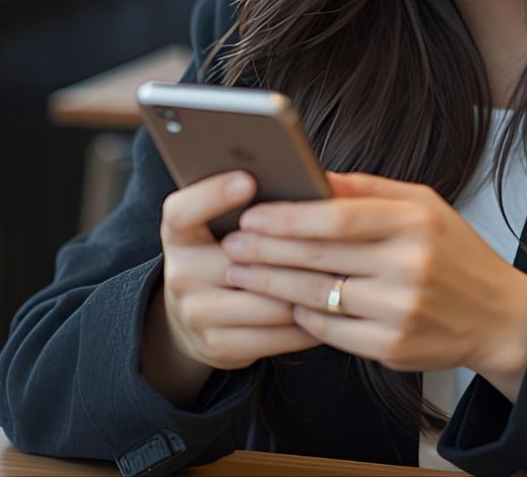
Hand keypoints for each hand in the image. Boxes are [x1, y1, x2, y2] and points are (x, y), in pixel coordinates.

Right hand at [146, 171, 318, 401]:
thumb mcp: (219, 229)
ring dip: (312, 290)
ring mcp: (197, 313)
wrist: (191, 321)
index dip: (212, 195)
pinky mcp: (218, 346)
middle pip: (245, 258)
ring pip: (270, 302)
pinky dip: (309, 323)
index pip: (182, 211)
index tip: (248, 180)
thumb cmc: (222, 258)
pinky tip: (332, 309)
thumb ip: (252, 208)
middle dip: (294, 249)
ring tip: (347, 274)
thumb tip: (308, 185)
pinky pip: (277, 336)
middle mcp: (181, 273)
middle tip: (338, 232)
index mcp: (179, 235)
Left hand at [218, 172, 526, 401]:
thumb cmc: (454, 253)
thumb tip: (310, 174)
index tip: (251, 214)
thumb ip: (366, 189)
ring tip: (241, 273)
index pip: (336, 217)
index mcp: (414, 222)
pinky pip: (329, 331)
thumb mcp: (423, 205)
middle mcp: (408, 266)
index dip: (286, 216)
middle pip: (317, 256)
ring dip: (270, 284)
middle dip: (264, 249)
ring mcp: (399, 311)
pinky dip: (300, 316)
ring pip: (315, 296)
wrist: (499, 316)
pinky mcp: (392, 348)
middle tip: (232, 244)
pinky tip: (282, 304)